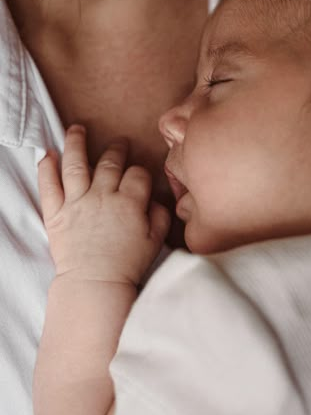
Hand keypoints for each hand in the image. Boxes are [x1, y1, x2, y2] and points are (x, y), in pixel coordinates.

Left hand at [38, 125, 169, 285]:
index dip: (141, 171)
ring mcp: (77, 202)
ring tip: (77, 129)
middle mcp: (103, 196)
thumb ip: (159, 216)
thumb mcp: (155, 241)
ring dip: (76, 144)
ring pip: (76, 165)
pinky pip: (49, 186)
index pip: (138, 174)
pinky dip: (46, 169)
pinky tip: (46, 154)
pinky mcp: (56, 213)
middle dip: (117, 150)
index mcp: (129, 202)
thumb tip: (156, 201)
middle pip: (110, 163)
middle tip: (119, 142)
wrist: (95, 284)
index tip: (140, 175)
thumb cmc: (127, 266)